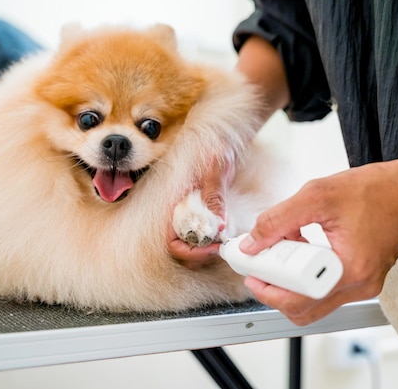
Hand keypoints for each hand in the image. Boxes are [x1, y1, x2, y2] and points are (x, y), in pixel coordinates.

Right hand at [168, 149, 234, 269]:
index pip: (171, 242)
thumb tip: (219, 225)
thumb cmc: (214, 152)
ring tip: (224, 243)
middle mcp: (180, 214)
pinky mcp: (202, 216)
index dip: (190, 251)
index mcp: (175, 204)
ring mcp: (190, 216)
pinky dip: (213, 242)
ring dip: (206, 251)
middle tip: (221, 248)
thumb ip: (214, 197)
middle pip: (181, 250)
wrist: (222, 143)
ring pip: (192, 246)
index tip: (211, 247)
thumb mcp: (214, 172)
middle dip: (200, 255)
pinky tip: (225, 235)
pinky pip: (203, 237)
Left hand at [239, 154, 397, 324]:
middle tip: (260, 263)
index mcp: (350, 270)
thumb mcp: (317, 195)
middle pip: (302, 309)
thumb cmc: (376, 189)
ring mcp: (363, 287)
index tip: (250, 269)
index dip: (267, 287)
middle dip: (274, 288)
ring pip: (312, 303)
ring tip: (285, 249)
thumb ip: (278, 220)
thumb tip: (251, 243)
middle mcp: (359, 287)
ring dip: (290, 282)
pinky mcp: (363, 280)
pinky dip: (307, 275)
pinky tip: (302, 247)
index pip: (297, 300)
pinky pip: (325, 290)